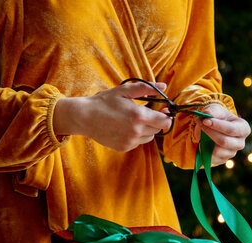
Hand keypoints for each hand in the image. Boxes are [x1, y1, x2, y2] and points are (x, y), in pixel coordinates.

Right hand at [53, 82, 171, 151]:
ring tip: (134, 120)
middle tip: (145, 112)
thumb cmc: (104, 101)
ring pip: (149, 137)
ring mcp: (130, 141)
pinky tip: (125, 127)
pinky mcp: (124, 147)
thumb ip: (146, 88)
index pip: (165, 122)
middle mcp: (137, 131)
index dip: (166, 116)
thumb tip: (164, 87)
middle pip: (158, 129)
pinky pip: (138, 142)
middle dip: (155, 121)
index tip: (162, 110)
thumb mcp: (124, 90)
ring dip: (147, 129)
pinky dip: (136, 136)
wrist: (84, 117)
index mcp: (140, 116)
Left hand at [193, 103, 250, 165]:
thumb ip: (212, 110)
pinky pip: (211, 158)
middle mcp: (240, 143)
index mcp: (243, 128)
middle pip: (224, 141)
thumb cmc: (217, 117)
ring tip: (200, 131)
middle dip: (209, 132)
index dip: (217, 125)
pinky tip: (202, 141)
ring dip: (205, 141)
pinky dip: (204, 149)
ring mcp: (232, 153)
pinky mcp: (222, 160)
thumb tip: (207, 114)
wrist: (213, 128)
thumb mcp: (216, 110)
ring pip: (217, 151)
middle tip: (199, 123)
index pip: (231, 129)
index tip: (205, 120)